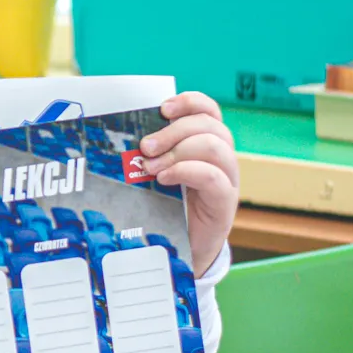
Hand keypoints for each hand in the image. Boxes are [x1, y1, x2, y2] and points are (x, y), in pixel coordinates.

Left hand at [141, 92, 238, 272]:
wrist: (182, 249)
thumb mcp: (158, 175)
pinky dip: (185, 171)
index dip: (190, 102)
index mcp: (208, 144)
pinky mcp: (224, 202)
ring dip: (177, 151)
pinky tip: (164, 178)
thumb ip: (152, 154)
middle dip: (174, 131)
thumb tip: (125, 136)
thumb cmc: (167, 208)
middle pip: (209, 125)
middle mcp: (223, 158)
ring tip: (151, 167)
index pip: (209, 111)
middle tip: (145, 146)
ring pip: (214, 146)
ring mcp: (227, 179)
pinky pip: (213, 177)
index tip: (163, 108)